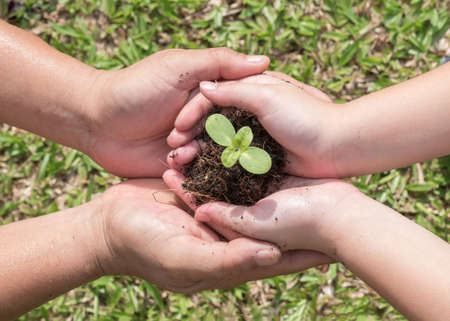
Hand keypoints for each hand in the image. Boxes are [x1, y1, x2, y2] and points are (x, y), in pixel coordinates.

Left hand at [84, 48, 270, 177]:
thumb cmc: (135, 88)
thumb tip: (264, 61)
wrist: (96, 121)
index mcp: (211, 90)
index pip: (242, 99)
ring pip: (217, 152)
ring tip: (176, 144)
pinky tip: (173, 159)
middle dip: (215, 132)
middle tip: (192, 130)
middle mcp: (208, 116)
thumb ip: (218, 63)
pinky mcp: (183, 162)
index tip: (239, 113)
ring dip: (199, 149)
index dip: (241, 107)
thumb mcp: (178, 67)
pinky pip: (200, 169)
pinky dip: (189, 165)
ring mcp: (196, 140)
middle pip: (232, 129)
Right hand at [93, 179, 331, 292]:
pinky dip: (250, 168)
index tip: (342, 241)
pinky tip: (269, 151)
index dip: (309, 249)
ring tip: (312, 170)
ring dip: (282, 186)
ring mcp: (218, 210)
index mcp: (231, 254)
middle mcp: (230, 232)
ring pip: (257, 197)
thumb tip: (273, 256)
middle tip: (338, 198)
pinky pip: (233, 179)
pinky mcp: (205, 190)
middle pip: (275, 224)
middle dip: (304, 212)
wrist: (108, 225)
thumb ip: (228, 260)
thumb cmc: (144, 248)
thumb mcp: (187, 258)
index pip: (279, 254)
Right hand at [167, 72, 341, 177]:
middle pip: (210, 122)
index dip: (191, 113)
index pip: (211, 99)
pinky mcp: (260, 157)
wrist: (336, 146)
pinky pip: (232, 160)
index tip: (177, 129)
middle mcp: (248, 112)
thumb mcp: (267, 96)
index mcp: (250, 91)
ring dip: (198, 152)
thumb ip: (233, 91)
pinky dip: (215, 165)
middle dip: (190, 135)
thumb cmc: (304, 117)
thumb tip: (202, 88)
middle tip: (173, 149)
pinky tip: (198, 173)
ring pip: (217, 143)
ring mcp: (254, 136)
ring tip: (180, 163)